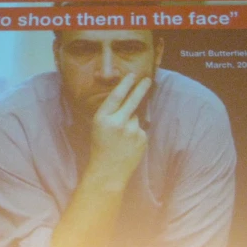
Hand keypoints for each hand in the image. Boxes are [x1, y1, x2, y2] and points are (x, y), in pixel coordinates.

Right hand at [88, 73, 151, 188]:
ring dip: (131, 122)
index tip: (132, 75)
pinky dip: (136, 133)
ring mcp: (132, 131)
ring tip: (122, 137)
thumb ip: (110, 113)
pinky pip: (140, 129)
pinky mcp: (142, 139)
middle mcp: (118, 123)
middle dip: (141, 88)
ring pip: (135, 117)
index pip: (116, 96)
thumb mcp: (98, 126)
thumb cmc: (100, 146)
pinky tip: (128, 143)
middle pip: (133, 101)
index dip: (125, 84)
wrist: (108, 171)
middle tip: (147, 79)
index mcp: (103, 118)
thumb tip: (128, 98)